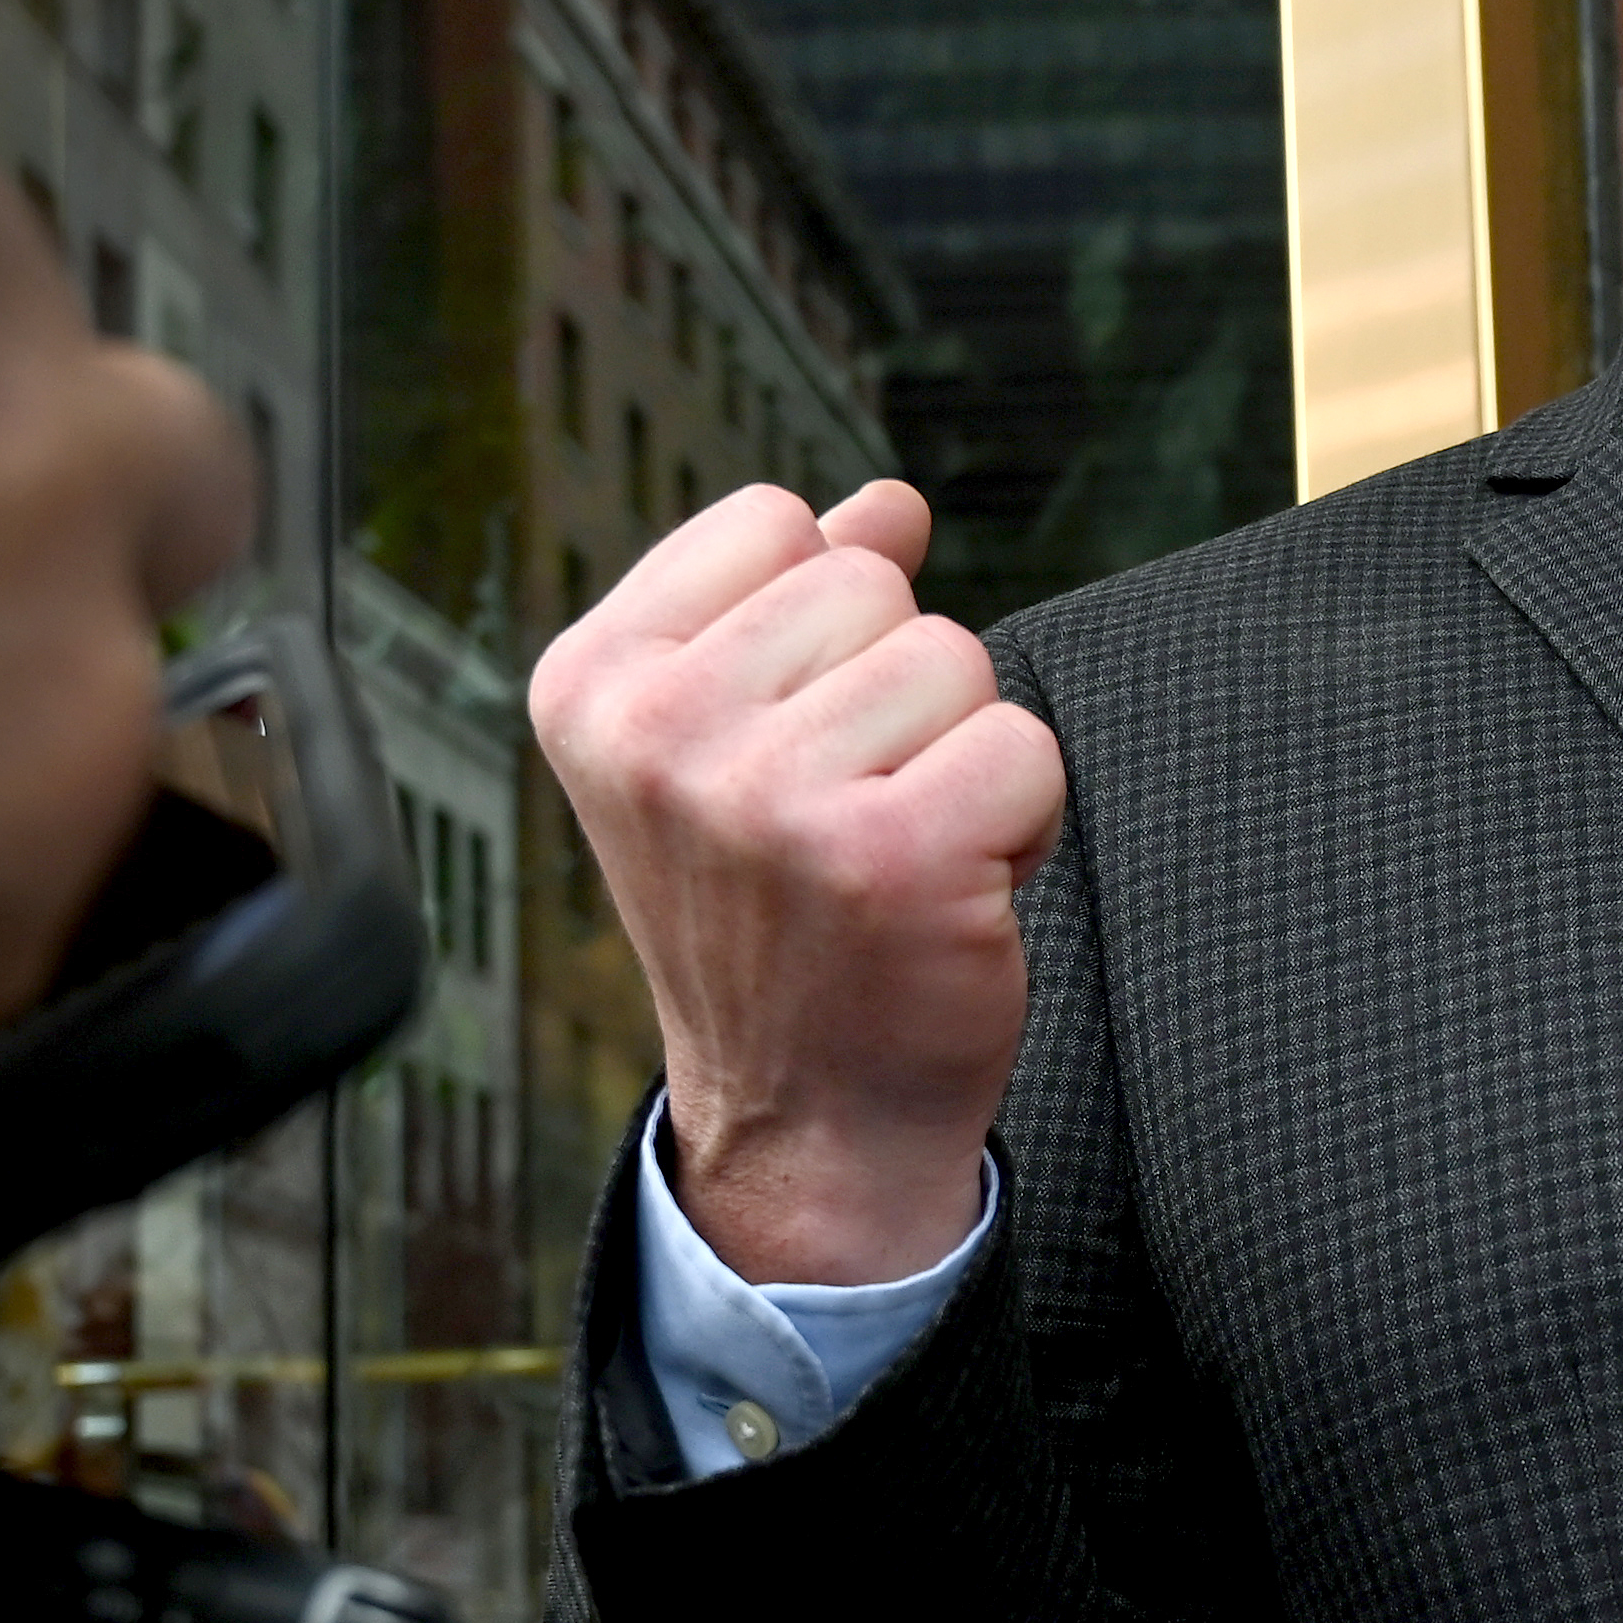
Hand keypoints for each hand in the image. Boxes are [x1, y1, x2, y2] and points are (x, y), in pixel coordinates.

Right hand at [527, 478, 1056, 1283]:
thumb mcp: (736, 743)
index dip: (823, 626)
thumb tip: (887, 503)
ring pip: (957, 659)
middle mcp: (660, 735)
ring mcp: (766, 798)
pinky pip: (1025, 745)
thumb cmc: (782, 921)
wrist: (805, 1118)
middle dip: (900, 692)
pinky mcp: (886, 857)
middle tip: (853, 814)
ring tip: (899, 852)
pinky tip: (950, 890)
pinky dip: (1022, 819)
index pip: (775, 524)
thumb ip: (795, 606)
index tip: (789, 742)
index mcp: (596, 683)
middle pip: (874, 586)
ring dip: (962, 756)